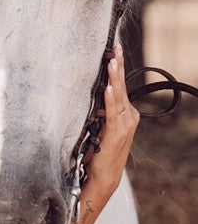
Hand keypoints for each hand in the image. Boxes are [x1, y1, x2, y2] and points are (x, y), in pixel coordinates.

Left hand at [86, 44, 139, 193]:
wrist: (105, 174)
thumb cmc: (100, 151)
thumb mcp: (101, 127)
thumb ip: (101, 112)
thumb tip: (95, 96)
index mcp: (126, 114)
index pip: (121, 87)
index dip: (117, 70)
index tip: (114, 53)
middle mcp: (129, 116)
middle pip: (122, 87)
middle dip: (118, 67)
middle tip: (115, 49)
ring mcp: (125, 124)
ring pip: (119, 96)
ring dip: (115, 79)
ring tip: (112, 62)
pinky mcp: (117, 132)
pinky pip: (113, 112)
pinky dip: (111, 100)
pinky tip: (109, 89)